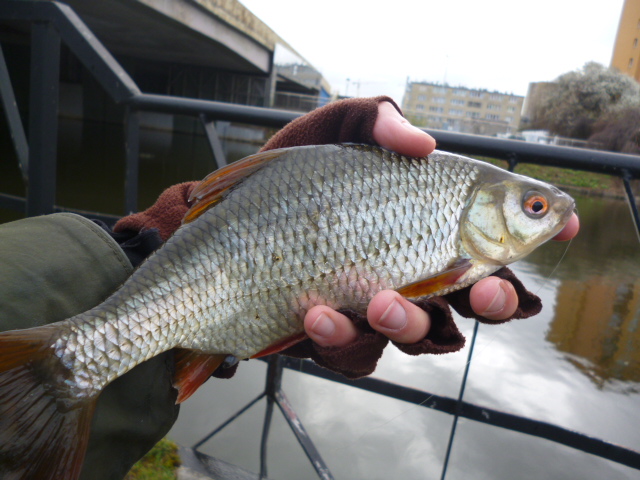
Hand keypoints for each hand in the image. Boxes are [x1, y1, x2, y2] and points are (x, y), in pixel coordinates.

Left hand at [303, 101, 579, 346]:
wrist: (231, 217)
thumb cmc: (295, 174)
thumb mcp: (337, 130)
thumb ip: (381, 123)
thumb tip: (423, 142)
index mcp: (426, 225)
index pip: (494, 236)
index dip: (534, 233)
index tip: (566, 224)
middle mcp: (412, 272)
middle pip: (476, 303)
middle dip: (495, 304)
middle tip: (485, 292)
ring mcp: (375, 308)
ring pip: (420, 337)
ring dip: (409, 323)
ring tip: (378, 300)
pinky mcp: (336, 335)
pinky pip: (354, 355)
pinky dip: (342, 338)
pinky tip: (318, 313)